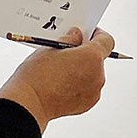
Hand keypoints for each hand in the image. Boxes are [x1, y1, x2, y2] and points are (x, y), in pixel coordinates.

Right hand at [0, 27, 115, 131]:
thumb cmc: (38, 74)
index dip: (97, 34)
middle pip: (98, 58)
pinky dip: (79, 83)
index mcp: (92, 57)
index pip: (106, 40)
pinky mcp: (87, 104)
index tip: (86, 33)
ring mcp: (94, 91)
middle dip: (85, 53)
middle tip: (66, 51)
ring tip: (61, 69)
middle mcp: (98, 74)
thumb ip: (70, 38)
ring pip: (93, 73)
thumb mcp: (51, 47)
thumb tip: (77, 35)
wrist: (30, 102)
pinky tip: (61, 83)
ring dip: (82, 69)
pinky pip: (88, 88)